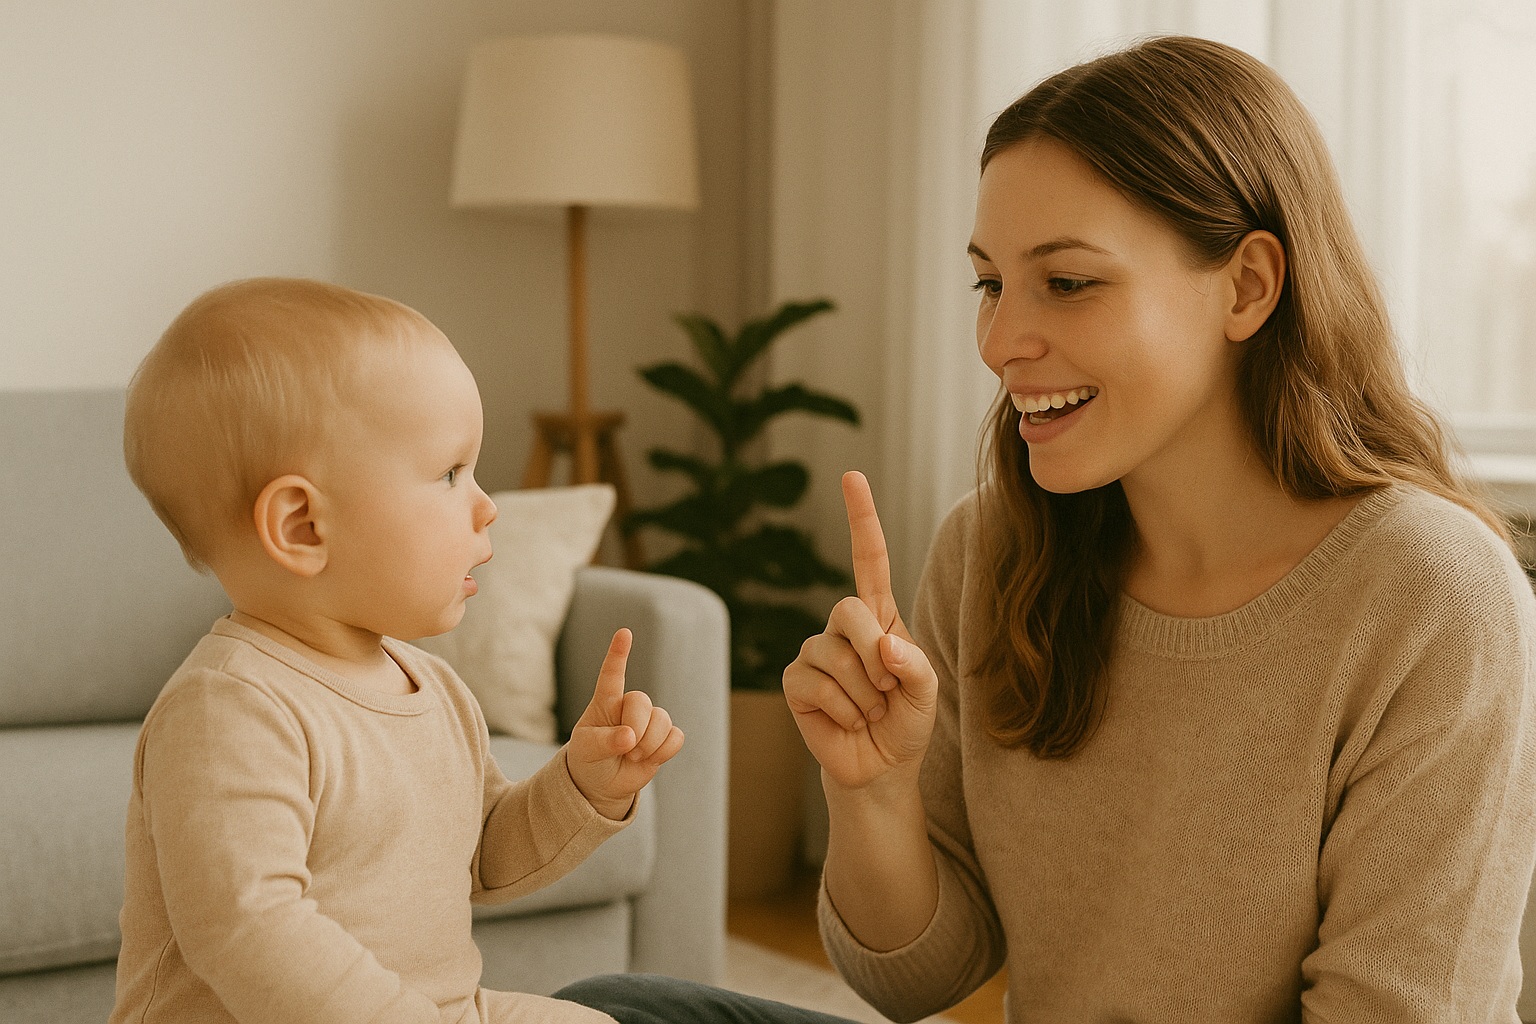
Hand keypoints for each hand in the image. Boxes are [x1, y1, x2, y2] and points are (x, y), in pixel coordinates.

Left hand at [567, 629, 684, 819]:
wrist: (602, 783)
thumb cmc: (588, 758)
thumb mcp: (586, 750)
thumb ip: (604, 741)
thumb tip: (630, 737)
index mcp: (605, 702)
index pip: (612, 674)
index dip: (618, 654)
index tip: (624, 633)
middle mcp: (629, 706)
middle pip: (642, 702)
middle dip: (635, 728)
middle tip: (625, 749)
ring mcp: (649, 720)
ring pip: (662, 721)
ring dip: (648, 745)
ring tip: (632, 756)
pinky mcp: (665, 736)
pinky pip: (676, 737)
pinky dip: (663, 753)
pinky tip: (648, 759)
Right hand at [783, 471, 937, 789]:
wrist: (880, 768)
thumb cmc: (907, 722)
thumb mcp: (928, 692)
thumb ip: (914, 665)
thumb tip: (881, 648)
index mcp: (880, 617)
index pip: (868, 558)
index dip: (861, 518)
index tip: (852, 476)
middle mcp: (843, 627)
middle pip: (849, 609)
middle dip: (875, 655)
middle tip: (887, 691)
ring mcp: (815, 651)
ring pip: (835, 656)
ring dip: (863, 694)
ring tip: (869, 711)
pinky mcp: (796, 681)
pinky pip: (816, 684)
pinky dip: (843, 710)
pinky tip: (847, 721)